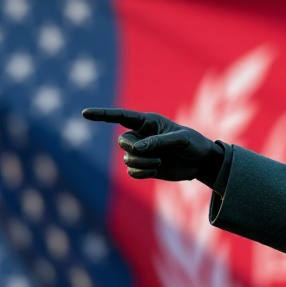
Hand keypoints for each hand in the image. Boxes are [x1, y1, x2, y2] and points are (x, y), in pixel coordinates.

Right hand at [82, 108, 222, 183]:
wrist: (200, 162)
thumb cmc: (193, 144)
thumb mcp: (181, 139)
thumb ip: (159, 141)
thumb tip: (137, 148)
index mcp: (148, 122)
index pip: (121, 117)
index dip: (102, 115)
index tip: (85, 113)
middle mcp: (142, 136)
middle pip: (122, 142)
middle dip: (134, 149)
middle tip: (153, 153)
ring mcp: (142, 152)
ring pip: (127, 158)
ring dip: (142, 163)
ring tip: (159, 162)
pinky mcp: (144, 167)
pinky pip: (132, 172)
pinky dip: (142, 173)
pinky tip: (156, 170)